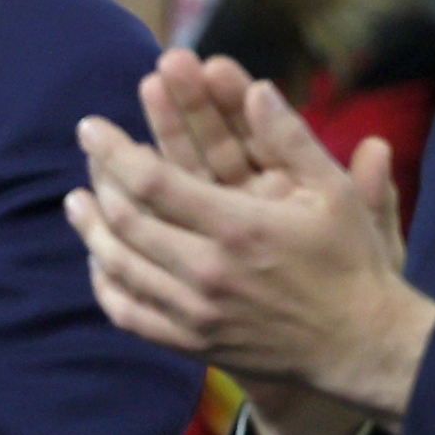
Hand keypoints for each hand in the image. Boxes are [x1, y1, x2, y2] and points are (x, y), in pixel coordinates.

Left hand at [68, 80, 426, 434]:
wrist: (358, 345)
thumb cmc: (348, 262)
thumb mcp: (333, 193)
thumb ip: (291, 139)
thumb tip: (258, 88)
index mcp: (238, 227)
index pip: (152, 181)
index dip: (112, 150)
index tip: (91, 127)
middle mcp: (208, 271)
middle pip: (125, 220)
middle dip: (97, 180)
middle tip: (85, 154)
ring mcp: (196, 313)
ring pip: (119, 267)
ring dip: (90, 230)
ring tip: (76, 202)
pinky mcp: (193, 344)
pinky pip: (130, 314)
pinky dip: (105, 285)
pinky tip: (100, 262)